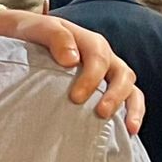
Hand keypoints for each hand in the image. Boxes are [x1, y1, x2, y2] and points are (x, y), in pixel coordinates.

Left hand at [0, 12, 144, 134]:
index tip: (76, 98)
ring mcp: (109, 73)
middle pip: (122, 74)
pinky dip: (133, 113)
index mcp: (89, 41)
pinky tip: (129, 132)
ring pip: (130, 87)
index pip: (98, 57)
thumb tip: (71, 60)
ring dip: (131, 107)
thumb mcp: (39, 28)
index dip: (91, 78)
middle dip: (115, 95)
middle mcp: (105, 57)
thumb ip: (55, 37)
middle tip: (101, 113)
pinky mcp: (108, 88)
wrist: (28, 38)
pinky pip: (129, 99)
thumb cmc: (33, 34)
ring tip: (128, 128)